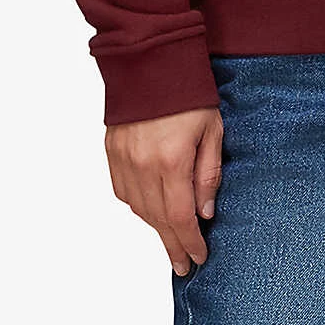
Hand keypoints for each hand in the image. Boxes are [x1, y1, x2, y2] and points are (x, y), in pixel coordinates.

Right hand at [105, 106, 223, 275]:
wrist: (152, 60)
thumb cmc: (188, 92)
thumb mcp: (212, 130)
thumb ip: (208, 173)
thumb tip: (204, 213)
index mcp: (171, 160)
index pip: (179, 217)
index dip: (189, 241)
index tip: (198, 257)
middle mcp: (142, 165)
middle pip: (157, 219)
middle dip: (172, 244)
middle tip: (183, 264)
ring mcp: (123, 159)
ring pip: (138, 208)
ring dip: (155, 228)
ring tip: (170, 241)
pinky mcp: (112, 151)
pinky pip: (122, 191)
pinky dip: (137, 206)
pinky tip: (149, 212)